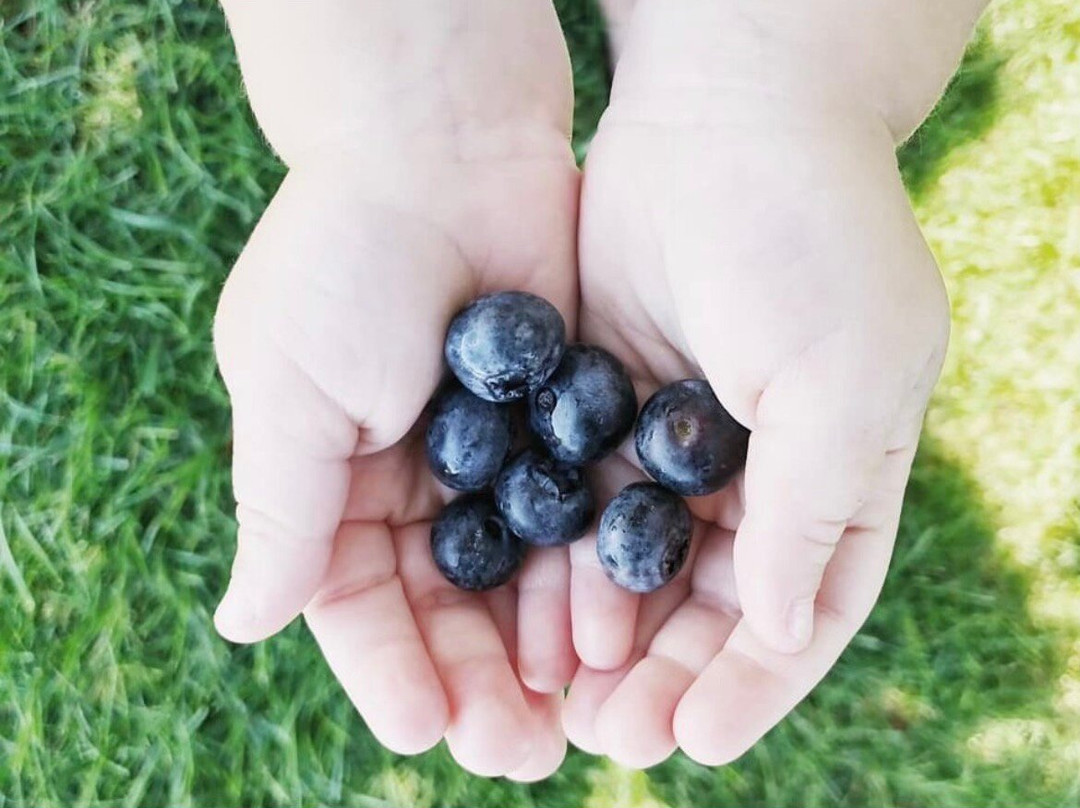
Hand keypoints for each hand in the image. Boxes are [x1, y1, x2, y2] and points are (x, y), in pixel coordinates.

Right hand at [212, 0, 578, 778]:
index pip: (358, 603)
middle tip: (518, 753)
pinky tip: (606, 634)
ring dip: (537, 650)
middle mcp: (414, 479)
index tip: (424, 730)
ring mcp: (496, 454)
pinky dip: (586, 577)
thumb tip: (243, 623)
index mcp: (334, 478)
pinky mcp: (566, 423)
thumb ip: (280, 509)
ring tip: (569, 720)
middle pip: (446, 608)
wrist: (443, 141)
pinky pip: (576, 518)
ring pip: (517, 579)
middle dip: (477, 681)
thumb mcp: (289, 386)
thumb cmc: (349, 257)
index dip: (390, 668)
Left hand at [563, 0, 966, 767]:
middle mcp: (761, 469)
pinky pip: (585, 503)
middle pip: (715, 605)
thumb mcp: (842, 372)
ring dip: (609, 633)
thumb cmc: (806, 238)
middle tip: (615, 736)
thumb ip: (816, 503)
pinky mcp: (606, 405)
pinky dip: (564, 561)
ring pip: (643, 566)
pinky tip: (536, 608)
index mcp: (842, 471)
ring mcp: (679, 440)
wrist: (720, 116)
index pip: (806, 609)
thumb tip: (780, 630)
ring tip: (566, 694)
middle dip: (669, 673)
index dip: (755, 681)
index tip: (695, 737)